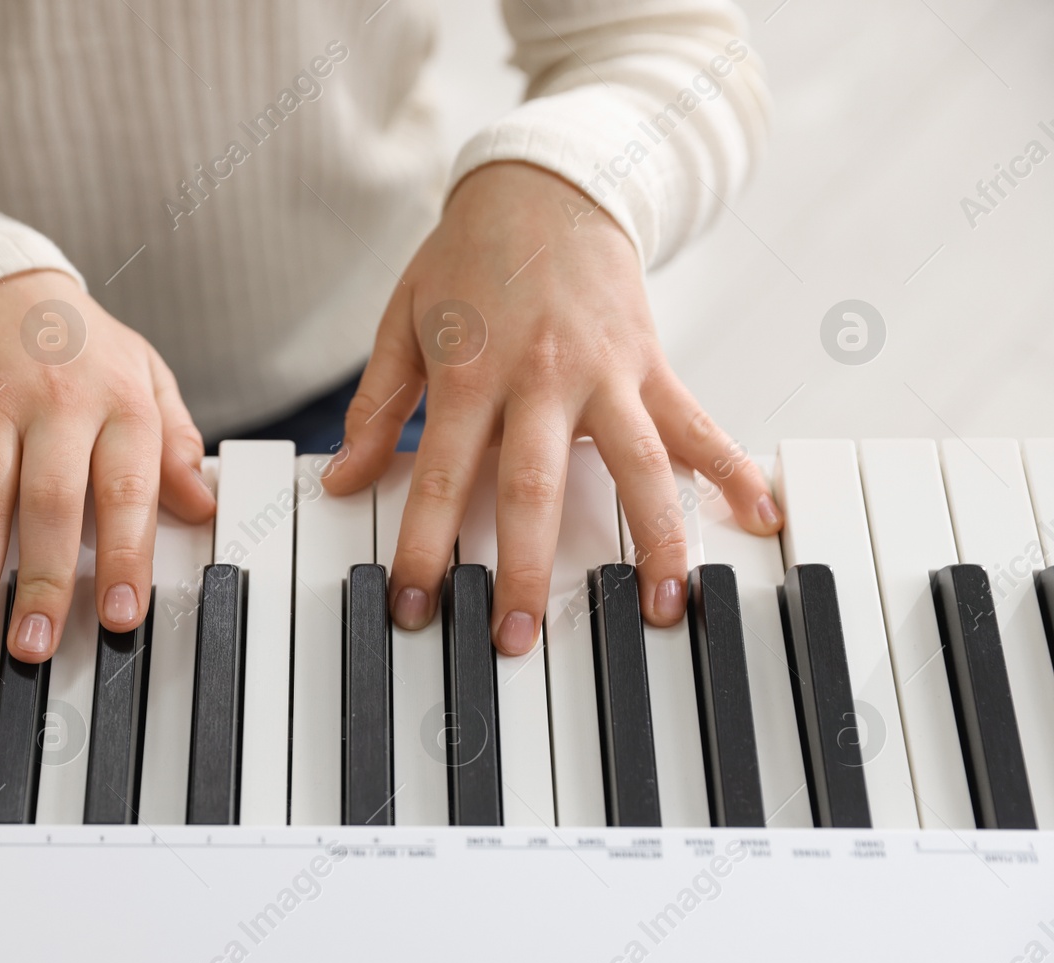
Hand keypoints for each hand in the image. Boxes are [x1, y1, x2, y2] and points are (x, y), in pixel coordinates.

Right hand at [0, 270, 215, 677]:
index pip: (127, 489)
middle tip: (35, 650)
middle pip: (48, 504)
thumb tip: (203, 507)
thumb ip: (174, 445)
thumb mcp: (144, 378)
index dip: (126, 556)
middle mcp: (53, 403)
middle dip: (43, 584)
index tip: (122, 617)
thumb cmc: (78, 345)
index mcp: (116, 403)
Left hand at [325, 162, 781, 653]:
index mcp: (470, 371)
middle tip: (516, 640)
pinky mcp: (652, 365)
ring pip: (636, 466)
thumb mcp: (402, 321)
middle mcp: (541, 377)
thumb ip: (377, 407)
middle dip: (525, 568)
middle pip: (534, 485)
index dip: (425, 547)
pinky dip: (733, 468)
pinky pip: (697, 425)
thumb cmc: (467, 258)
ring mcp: (606, 372)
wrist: (547, 183)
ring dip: (650, 541)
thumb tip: (342, 480)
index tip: (414, 608)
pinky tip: (760, 515)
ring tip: (660, 609)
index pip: (441, 476)